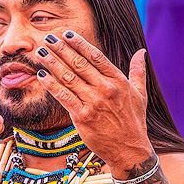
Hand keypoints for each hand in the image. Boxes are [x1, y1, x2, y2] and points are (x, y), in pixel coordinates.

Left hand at [34, 32, 153, 174]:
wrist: (129, 150)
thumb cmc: (134, 122)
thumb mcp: (140, 94)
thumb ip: (138, 71)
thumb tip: (141, 52)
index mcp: (118, 81)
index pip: (96, 57)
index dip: (80, 44)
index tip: (67, 34)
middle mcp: (105, 89)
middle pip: (79, 64)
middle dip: (62, 49)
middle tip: (48, 38)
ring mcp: (93, 103)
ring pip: (68, 78)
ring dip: (52, 64)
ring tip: (41, 53)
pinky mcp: (82, 117)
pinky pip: (63, 97)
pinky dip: (52, 85)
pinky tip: (42, 76)